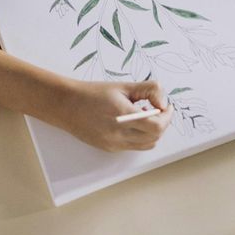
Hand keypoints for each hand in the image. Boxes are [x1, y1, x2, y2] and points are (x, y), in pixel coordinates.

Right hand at [47, 80, 173, 151]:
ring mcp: (113, 144)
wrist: (66, 105)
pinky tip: (134, 123)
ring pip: (147, 145)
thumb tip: (163, 103)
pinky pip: (134, 146)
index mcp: (122, 116)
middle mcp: (118, 134)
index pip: (157, 126)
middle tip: (160, 110)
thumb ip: (149, 90)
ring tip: (146, 116)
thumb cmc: (94, 93)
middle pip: (155, 137)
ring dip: (153, 132)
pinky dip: (141, 137)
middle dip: (163, 123)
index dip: (167, 117)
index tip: (167, 107)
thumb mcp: (123, 86)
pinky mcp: (109, 148)